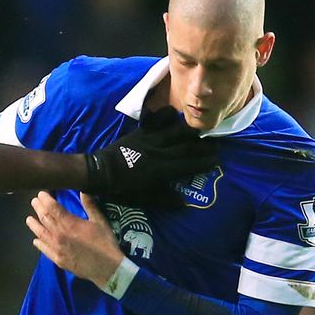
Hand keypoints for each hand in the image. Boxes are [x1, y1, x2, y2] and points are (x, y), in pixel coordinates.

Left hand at [26, 191, 122, 287]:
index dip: (45, 199)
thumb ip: (90, 206)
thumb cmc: (105, 243)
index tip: (41, 193)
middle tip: (34, 202)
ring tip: (28, 219)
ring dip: (34, 225)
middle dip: (38, 209)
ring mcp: (57, 248)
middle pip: (45, 219)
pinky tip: (35, 240)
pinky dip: (39, 244)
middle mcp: (60, 235)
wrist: (107, 268)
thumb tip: (83, 190)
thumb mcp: (100, 221)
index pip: (53, 208)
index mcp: (70, 224)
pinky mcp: (58, 260)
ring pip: (41, 234)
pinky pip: (45, 250)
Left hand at [86, 106, 216, 206]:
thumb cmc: (120, 188)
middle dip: (202, 146)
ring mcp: (148, 140)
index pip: (188, 165)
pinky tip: (173, 112)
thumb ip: (163, 199)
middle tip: (216, 145)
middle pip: (185, 147)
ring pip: (174, 132)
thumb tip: (183, 203)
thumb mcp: (142, 199)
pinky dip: (164, 115)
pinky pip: (154, 122)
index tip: (216, 160)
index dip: (203, 163)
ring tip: (201, 129)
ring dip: (189, 130)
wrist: (99, 172)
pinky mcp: (139, 133)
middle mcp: (158, 152)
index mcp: (161, 170)